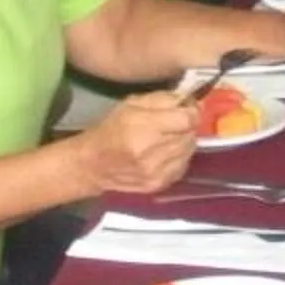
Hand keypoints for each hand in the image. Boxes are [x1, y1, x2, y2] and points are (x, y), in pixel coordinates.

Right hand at [73, 91, 196, 194]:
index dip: (192, 111)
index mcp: (143, 128)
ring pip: (189, 150)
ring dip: (184, 141)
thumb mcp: (131, 104)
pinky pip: (183, 166)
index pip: (186, 120)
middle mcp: (152, 153)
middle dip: (187, 125)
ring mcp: (156, 172)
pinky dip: (179, 156)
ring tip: (168, 136)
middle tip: (176, 121)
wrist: (92, 165)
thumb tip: (188, 100)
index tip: (188, 108)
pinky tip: (165, 152)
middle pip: (189, 135)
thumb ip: (162, 99)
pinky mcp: (158, 185)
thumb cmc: (111, 129)